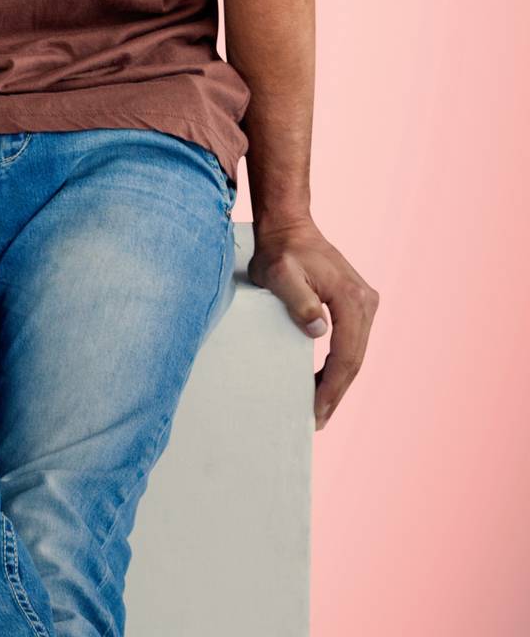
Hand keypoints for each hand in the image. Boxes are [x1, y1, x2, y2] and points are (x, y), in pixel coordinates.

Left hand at [248, 214, 378, 429]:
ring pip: (355, 352)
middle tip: (316, 419)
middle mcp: (366, 302)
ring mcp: (364, 303)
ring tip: (319, 407)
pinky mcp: (356, 304)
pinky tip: (322, 380)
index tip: (316, 410)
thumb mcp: (279, 273)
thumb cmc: (280, 250)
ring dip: (338, 380)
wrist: (288, 227)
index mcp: (352, 299)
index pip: (347, 354)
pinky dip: (338, 363)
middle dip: (336, 391)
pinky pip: (351, 342)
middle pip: (354, 358)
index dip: (332, 386)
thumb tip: (319, 331)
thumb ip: (298, 301)